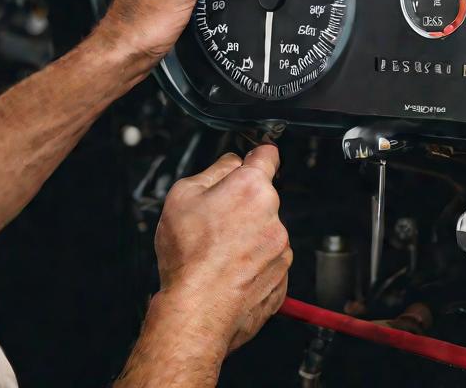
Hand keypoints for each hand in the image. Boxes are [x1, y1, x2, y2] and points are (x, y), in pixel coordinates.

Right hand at [153, 145, 291, 354]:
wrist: (197, 310)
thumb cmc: (188, 256)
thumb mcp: (183, 195)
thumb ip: (214, 170)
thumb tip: (230, 163)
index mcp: (251, 187)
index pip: (268, 155)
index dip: (257, 154)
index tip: (254, 157)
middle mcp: (273, 215)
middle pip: (261, 197)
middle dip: (242, 203)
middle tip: (214, 220)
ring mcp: (281, 248)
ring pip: (265, 230)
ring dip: (248, 235)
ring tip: (218, 251)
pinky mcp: (282, 277)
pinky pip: (268, 260)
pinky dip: (253, 262)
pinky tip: (229, 270)